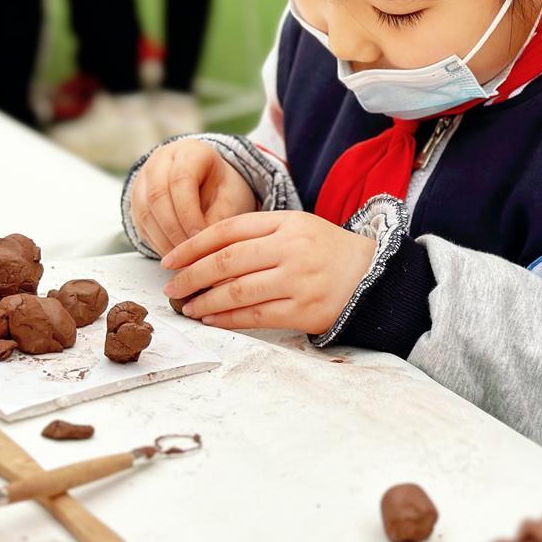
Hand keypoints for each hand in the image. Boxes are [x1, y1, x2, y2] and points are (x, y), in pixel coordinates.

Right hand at [130, 139, 257, 255]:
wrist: (210, 184)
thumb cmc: (223, 189)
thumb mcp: (231, 199)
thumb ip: (219, 219)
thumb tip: (201, 247)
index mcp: (190, 151)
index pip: (181, 179)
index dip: (189, 212)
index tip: (200, 236)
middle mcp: (161, 160)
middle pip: (157, 195)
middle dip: (173, 229)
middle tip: (189, 253)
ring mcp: (144, 178)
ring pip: (144, 210)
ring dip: (162, 239)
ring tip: (182, 258)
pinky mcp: (137, 198)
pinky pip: (139, 222)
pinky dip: (155, 242)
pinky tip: (172, 254)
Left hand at [160, 211, 376, 334]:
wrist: (371, 274)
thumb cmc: (324, 250)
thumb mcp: (295, 227)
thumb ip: (256, 234)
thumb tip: (203, 255)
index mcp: (285, 222)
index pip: (228, 230)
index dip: (193, 245)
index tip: (170, 260)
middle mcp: (291, 248)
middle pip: (227, 262)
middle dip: (191, 276)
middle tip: (171, 288)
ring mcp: (299, 280)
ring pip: (238, 292)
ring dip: (206, 302)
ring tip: (188, 307)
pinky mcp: (305, 310)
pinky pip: (257, 317)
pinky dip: (229, 320)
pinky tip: (212, 319)